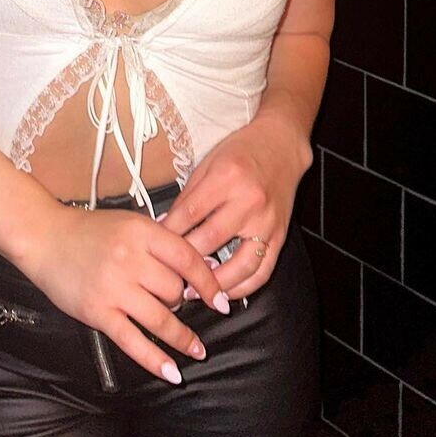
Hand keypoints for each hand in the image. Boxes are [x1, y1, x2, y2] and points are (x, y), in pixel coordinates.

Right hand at [18, 201, 230, 382]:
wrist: (45, 237)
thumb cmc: (89, 230)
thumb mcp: (130, 224)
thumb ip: (161, 243)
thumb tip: (201, 269)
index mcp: (141, 232)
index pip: (187, 259)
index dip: (209, 282)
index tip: (221, 300)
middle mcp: (130, 259)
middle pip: (175, 291)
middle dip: (182, 301)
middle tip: (178, 305)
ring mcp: (113, 288)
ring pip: (161, 319)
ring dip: (182, 337)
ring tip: (196, 349)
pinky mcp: (98, 312)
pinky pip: (133, 341)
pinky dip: (155, 361)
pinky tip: (171, 371)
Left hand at [158, 111, 313, 301]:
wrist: (281, 145)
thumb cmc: (243, 150)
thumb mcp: (208, 163)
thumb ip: (188, 195)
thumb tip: (164, 225)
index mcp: (226, 178)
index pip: (190, 214)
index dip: (168, 233)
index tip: (154, 247)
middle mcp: (248, 201)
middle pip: (209, 241)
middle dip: (185, 261)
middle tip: (167, 274)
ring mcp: (266, 221)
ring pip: (239, 265)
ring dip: (214, 283)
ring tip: (195, 292)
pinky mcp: (279, 235)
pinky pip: (263, 271)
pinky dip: (244, 287)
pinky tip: (226, 292)